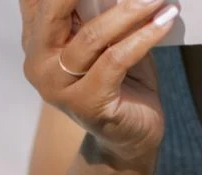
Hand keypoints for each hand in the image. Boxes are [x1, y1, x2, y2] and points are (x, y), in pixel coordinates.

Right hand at [19, 0, 177, 167]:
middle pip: (54, 6)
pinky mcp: (87, 104)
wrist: (130, 135)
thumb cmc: (120, 76)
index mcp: (36, 36)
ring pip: (92, 36)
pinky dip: (143, 37)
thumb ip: (94, 4)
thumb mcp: (103, 31)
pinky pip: (115, 60)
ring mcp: (59, 87)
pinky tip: (164, 19)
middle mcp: (39, 61)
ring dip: (131, 10)